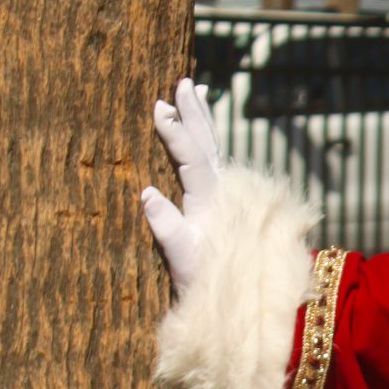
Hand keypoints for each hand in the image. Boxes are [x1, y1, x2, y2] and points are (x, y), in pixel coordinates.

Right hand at [143, 78, 221, 292]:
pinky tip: (203, 136)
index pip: (192, 159)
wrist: (241, 305)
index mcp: (210, 203)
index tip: (161, 109)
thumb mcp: (186, 262)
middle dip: (194, 113)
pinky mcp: (221, 206)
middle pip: (207, 144)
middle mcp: (220, 194)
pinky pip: (213, 164)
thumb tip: (147, 193)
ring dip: (202, 120)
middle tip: (184, 83)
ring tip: (196, 91)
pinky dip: (206, 143)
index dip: (177, 134)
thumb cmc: (209, 286)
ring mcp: (223, 198)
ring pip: (212, 149)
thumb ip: (169, 230)